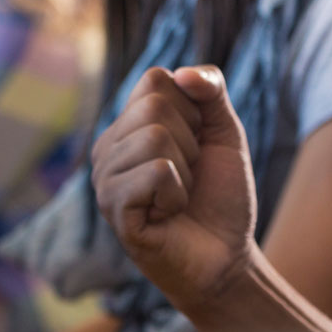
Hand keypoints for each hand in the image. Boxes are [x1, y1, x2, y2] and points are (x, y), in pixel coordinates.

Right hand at [91, 65, 258, 312]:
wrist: (226, 259)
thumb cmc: (220, 197)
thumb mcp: (224, 133)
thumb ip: (211, 91)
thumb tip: (183, 73)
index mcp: (128, 125)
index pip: (156, 79)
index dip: (193, 110)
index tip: (196, 146)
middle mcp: (108, 146)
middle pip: (155, 106)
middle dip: (191, 143)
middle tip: (188, 177)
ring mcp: (105, 177)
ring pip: (155, 138)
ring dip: (185, 173)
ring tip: (178, 198)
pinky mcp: (112, 207)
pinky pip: (156, 173)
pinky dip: (178, 195)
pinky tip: (168, 215)